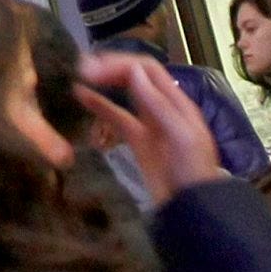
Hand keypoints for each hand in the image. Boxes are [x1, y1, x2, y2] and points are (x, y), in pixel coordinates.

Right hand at [76, 50, 224, 202]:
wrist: (192, 208)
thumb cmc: (192, 170)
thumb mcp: (180, 136)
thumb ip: (158, 104)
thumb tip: (133, 70)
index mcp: (176, 100)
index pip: (146, 69)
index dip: (120, 63)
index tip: (93, 68)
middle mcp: (161, 105)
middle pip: (134, 77)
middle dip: (109, 69)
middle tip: (81, 69)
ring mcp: (148, 123)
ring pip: (124, 94)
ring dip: (104, 83)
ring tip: (78, 76)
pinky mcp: (137, 140)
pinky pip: (117, 117)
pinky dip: (100, 106)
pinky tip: (82, 97)